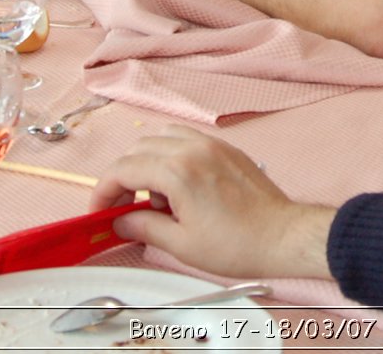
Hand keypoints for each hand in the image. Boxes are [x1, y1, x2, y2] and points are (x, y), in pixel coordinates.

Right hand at [92, 126, 335, 279]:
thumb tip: (121, 222)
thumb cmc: (238, 244)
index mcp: (178, 171)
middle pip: (138, 149)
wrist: (283, 236)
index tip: (99, 211)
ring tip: (154, 198)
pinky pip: (186, 139)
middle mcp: (193, 148)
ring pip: (161, 137)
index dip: (103, 191)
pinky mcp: (226, 148)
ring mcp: (212, 144)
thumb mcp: (181, 244)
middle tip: (121, 207)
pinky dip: (170, 155)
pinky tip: (177, 186)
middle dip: (122, 177)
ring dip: (146, 162)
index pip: (123, 169)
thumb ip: (144, 227)